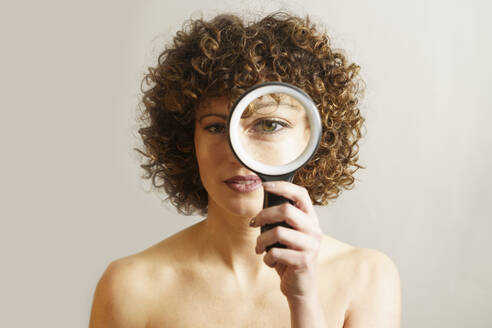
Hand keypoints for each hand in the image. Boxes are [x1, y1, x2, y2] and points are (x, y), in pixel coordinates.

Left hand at [250, 181, 323, 299]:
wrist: (299, 288)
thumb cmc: (289, 258)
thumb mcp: (286, 235)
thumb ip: (280, 220)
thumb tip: (263, 202)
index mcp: (310, 219)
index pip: (301, 194)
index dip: (282, 186)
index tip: (264, 185)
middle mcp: (314, 230)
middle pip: (286, 210)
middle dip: (263, 215)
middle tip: (253, 223)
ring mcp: (311, 245)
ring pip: (278, 232)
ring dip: (261, 240)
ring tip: (259, 247)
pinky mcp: (305, 261)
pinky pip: (276, 252)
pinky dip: (267, 258)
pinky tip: (269, 261)